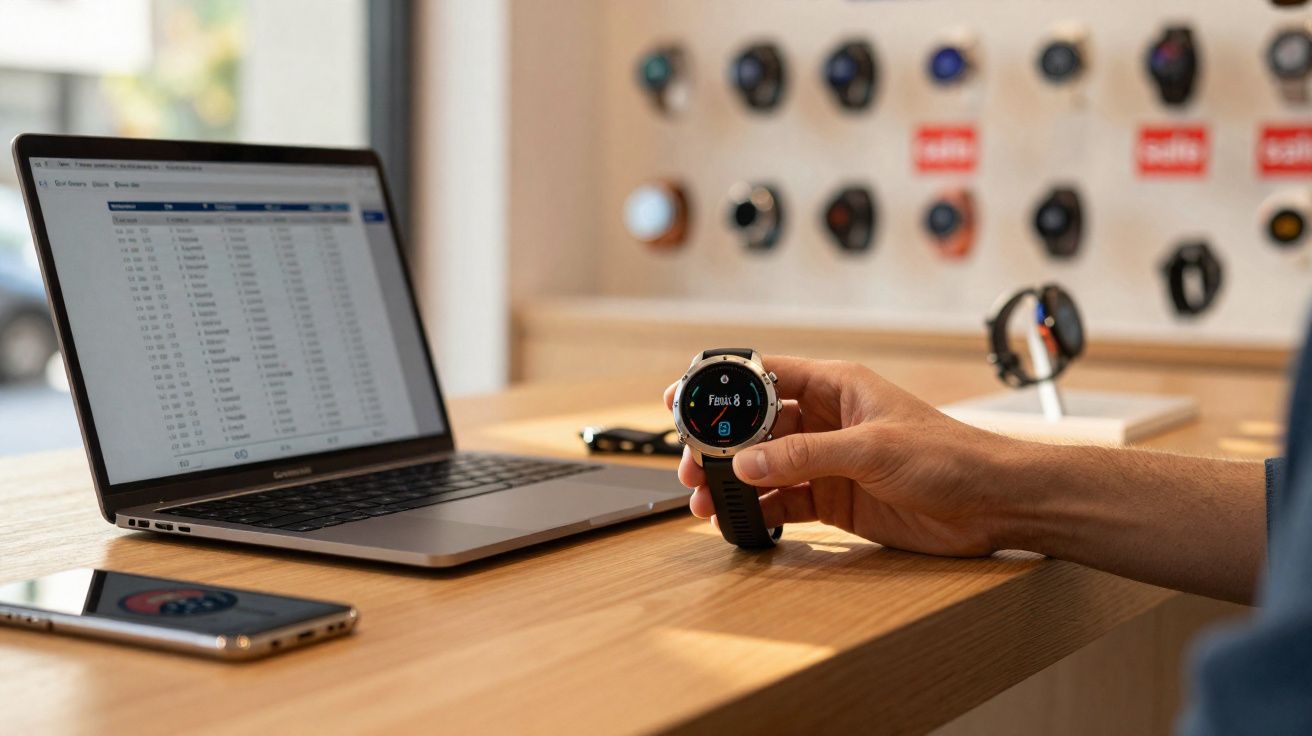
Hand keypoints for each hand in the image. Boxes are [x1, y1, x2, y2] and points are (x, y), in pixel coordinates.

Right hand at [665, 355, 1025, 556]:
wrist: (993, 504)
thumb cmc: (951, 456)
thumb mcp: (873, 449)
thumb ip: (806, 456)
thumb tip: (747, 461)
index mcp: (837, 387)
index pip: (765, 376)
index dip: (721, 385)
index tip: (683, 398)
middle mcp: (827, 421)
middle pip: (755, 428)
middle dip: (719, 445)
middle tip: (690, 466)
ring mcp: (829, 462)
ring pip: (764, 467)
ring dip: (733, 482)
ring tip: (703, 500)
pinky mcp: (836, 499)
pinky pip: (784, 501)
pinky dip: (759, 510)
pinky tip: (739, 520)